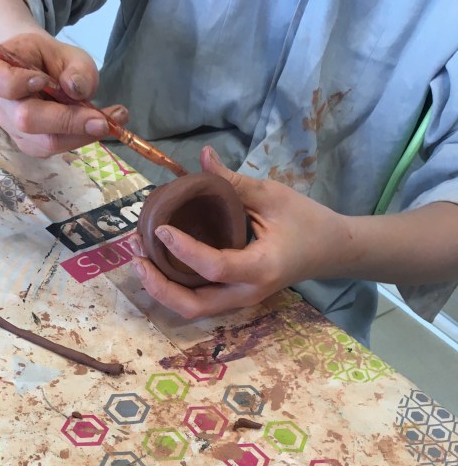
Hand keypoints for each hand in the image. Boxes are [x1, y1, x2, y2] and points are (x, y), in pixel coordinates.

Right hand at [0, 32, 128, 156]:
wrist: (37, 72)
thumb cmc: (47, 59)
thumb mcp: (66, 52)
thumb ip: (75, 68)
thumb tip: (75, 89)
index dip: (14, 82)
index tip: (42, 79)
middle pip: (24, 119)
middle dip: (66, 120)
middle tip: (102, 118)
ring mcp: (12, 128)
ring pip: (43, 142)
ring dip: (80, 134)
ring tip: (111, 120)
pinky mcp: (29, 145)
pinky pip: (54, 149)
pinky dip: (80, 138)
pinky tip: (100, 125)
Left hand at [131, 147, 351, 318]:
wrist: (329, 250)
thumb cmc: (305, 220)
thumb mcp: (272, 195)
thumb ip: (233, 182)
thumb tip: (200, 156)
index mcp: (260, 268)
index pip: (214, 267)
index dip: (184, 251)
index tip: (161, 229)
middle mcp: (246, 293)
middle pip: (192, 306)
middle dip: (158, 285)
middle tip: (135, 255)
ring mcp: (238, 301)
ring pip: (190, 309)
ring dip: (160, 289)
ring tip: (138, 259)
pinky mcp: (232, 299)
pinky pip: (196, 301)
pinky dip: (172, 288)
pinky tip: (156, 264)